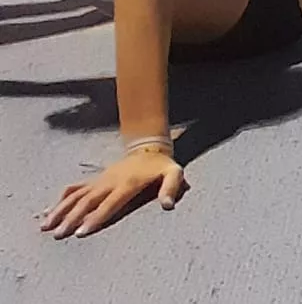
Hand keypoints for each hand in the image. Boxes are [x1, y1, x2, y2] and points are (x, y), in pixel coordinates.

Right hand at [41, 149, 185, 238]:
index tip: (81, 232)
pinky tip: (50, 211)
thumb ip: (172, 188)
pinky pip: (75, 189)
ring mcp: (100, 181)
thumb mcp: (174, 173)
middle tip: (58, 234)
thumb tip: (168, 206)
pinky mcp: (95, 180)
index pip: (109, 204)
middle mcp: (109, 182)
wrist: (149, 148)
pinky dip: (62, 199)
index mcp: (127, 184)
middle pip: (87, 202)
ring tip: (45, 225)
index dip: (96, 218)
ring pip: (76, 196)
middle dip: (72, 218)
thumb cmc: (162, 166)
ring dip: (60, 210)